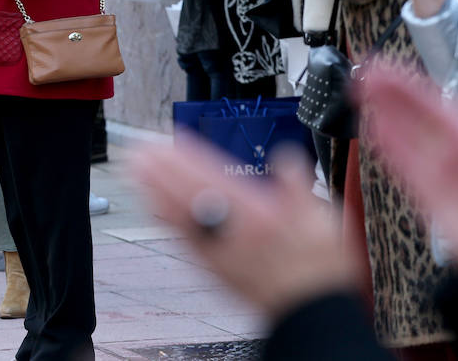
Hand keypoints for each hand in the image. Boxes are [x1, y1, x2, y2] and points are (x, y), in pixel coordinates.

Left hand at [129, 135, 358, 320]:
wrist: (312, 314)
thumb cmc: (318, 269)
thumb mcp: (319, 218)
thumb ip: (296, 183)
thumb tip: (285, 155)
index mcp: (256, 214)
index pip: (212, 178)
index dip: (188, 159)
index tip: (170, 143)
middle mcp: (231, 232)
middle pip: (187, 196)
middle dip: (161, 173)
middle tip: (139, 152)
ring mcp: (220, 253)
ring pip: (180, 219)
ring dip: (156, 195)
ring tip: (138, 176)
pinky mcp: (217, 272)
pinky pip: (184, 242)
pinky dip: (168, 223)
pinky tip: (158, 213)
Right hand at [359, 65, 457, 275]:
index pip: (431, 99)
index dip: (406, 81)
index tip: (384, 65)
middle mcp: (449, 145)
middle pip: (412, 111)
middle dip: (387, 90)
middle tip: (363, 71)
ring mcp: (433, 165)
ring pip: (402, 131)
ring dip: (381, 110)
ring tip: (359, 90)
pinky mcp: (422, 186)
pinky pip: (400, 160)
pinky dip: (386, 143)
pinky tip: (371, 126)